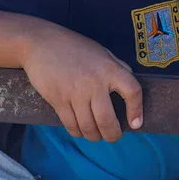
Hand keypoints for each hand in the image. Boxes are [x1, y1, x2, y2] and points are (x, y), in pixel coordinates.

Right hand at [21, 28, 142, 141]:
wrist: (41, 43)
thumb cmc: (75, 47)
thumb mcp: (102, 52)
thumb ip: (117, 68)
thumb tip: (130, 87)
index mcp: (110, 69)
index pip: (132, 91)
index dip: (136, 110)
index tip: (136, 124)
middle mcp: (94, 82)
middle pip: (107, 120)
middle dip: (112, 134)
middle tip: (113, 137)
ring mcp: (75, 93)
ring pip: (88, 126)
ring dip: (94, 136)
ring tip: (96, 135)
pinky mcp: (58, 100)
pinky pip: (70, 124)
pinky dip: (77, 132)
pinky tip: (80, 130)